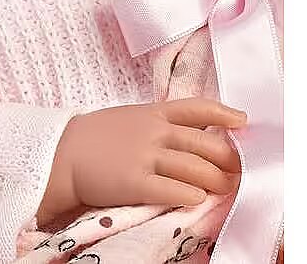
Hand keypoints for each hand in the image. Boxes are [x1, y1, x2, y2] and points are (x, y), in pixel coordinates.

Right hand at [58, 97, 245, 210]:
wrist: (63, 153)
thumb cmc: (97, 137)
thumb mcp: (130, 118)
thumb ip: (159, 122)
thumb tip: (192, 133)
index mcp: (153, 112)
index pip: (196, 108)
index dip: (224, 113)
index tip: (243, 122)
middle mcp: (154, 132)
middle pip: (205, 144)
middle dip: (228, 160)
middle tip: (238, 172)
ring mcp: (145, 157)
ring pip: (196, 169)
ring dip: (216, 182)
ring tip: (224, 189)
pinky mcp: (135, 183)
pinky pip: (173, 190)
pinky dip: (191, 195)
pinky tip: (197, 199)